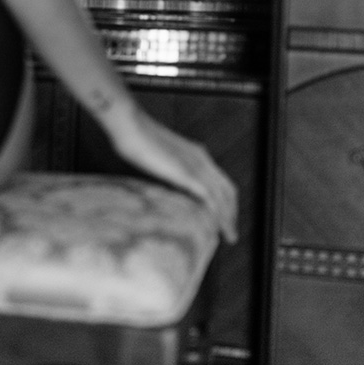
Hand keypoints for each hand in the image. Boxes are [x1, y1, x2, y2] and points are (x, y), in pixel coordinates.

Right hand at [107, 101, 237, 243]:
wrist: (132, 127)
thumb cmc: (137, 140)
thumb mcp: (159, 156)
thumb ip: (168, 170)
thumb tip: (168, 187)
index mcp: (197, 153)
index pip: (220, 180)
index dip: (225, 199)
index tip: (223, 216)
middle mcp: (202, 158)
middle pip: (228, 189)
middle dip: (232, 212)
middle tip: (230, 232)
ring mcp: (197, 166)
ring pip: (223, 196)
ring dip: (228, 218)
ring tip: (229, 237)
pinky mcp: (189, 174)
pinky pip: (211, 199)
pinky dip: (217, 216)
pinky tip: (216, 229)